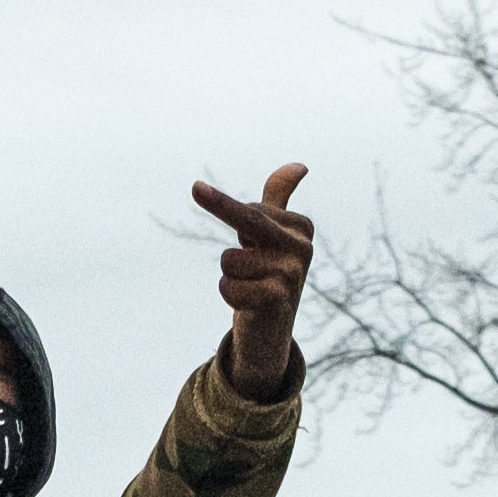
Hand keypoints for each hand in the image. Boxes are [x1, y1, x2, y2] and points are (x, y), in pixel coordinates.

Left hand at [194, 162, 316, 392]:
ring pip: (230, 260)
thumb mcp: (273, 234)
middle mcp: (302, 248)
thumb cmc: (267, 274)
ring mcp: (292, 275)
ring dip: (230, 276)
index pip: (252, 210)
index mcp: (302, 227)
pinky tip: (247, 305)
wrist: (271, 331)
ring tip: (250, 288)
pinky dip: (229, 295)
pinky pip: (230, 286)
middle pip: (248, 219)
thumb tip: (300, 166)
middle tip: (195, 187)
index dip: (234, 222)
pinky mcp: (277, 300)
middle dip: (218, 204)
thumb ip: (279, 198)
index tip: (249, 241)